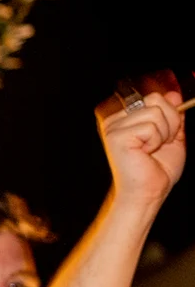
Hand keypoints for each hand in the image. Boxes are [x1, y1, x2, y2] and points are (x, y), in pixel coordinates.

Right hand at [99, 90, 185, 211]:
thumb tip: (173, 94)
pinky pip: (150, 127)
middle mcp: (116, 119)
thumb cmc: (157, 170)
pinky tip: (144, 153)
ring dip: (163, 134)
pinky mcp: (116, 136)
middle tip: (159, 144)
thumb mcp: (172, 136)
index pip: (156, 98)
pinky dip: (155, 141)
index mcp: (127, 118)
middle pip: (156, 100)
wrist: (148, 192)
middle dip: (169, 122)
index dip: (170, 116)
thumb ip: (173, 115)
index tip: (164, 137)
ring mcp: (114, 127)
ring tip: (151, 149)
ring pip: (155, 113)